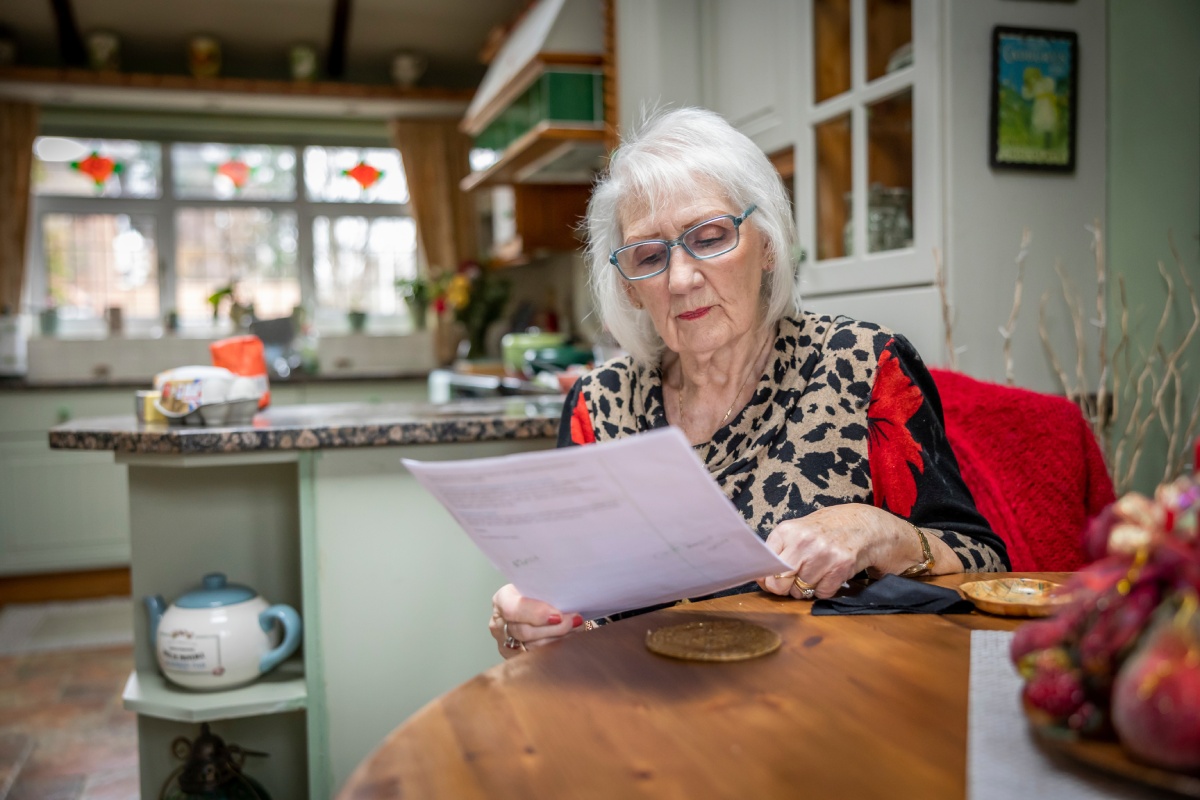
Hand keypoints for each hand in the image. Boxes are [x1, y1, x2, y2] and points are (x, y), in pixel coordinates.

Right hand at [489, 583, 584, 658]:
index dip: (536, 614)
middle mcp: (499, 623)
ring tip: (574, 629)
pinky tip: (568, 639)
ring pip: (532, 647)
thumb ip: (547, 590)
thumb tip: (566, 600)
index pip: (512, 609)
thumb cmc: (536, 592)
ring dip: (557, 639)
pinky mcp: (515, 657)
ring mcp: (505, 643)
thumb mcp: (537, 584)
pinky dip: (555, 648)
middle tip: (573, 621)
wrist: (533, 603)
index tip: (558, 615)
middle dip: (553, 628)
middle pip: (524, 632)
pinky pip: (536, 657)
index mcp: (502, 600)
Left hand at [756, 503, 914, 599]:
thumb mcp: (795, 533)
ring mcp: (823, 555)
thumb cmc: (821, 531)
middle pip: (779, 583)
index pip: (766, 567)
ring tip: (814, 572)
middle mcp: (804, 542)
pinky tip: (827, 575)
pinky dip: (822, 590)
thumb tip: (761, 580)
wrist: (860, 525)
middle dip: (784, 587)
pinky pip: (821, 594)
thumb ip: (777, 553)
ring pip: (800, 591)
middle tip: (793, 579)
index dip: (767, 578)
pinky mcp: (840, 567)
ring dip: (805, 588)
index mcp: (787, 531)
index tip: (772, 579)